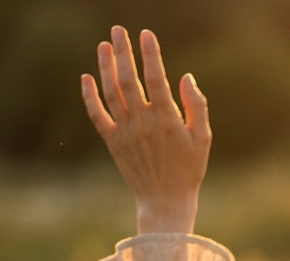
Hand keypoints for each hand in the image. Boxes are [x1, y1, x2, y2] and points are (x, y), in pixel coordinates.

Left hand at [81, 26, 209, 234]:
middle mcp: (143, 123)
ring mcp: (125, 132)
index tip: (146, 35)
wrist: (165, 201)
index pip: (155, 78)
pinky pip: (97, 114)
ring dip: (105, 66)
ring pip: (111, 92)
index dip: (150, 54)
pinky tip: (86, 77)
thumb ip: (196, 106)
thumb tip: (185, 77)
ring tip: (104, 46)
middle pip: (128, 79)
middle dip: (122, 51)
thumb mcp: (203, 139)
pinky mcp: (113, 142)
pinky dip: (90, 95)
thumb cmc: (188, 170)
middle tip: (118, 30)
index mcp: (167, 120)